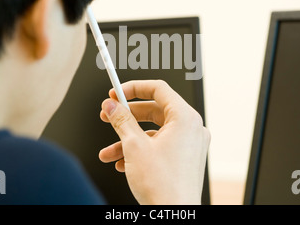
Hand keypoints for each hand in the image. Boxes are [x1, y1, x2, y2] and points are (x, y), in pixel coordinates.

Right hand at [98, 80, 210, 204]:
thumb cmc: (163, 185)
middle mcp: (192, 128)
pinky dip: (141, 151)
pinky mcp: (186, 159)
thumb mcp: (134, 146)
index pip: (158, 89)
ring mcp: (191, 145)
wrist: (174, 216)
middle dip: (127, 117)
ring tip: (108, 152)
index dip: (133, 88)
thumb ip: (121, 120)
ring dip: (128, 140)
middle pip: (154, 111)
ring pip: (154, 133)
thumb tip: (111, 105)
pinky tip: (122, 163)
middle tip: (108, 116)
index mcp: (185, 118)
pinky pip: (161, 146)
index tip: (116, 92)